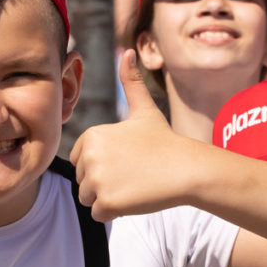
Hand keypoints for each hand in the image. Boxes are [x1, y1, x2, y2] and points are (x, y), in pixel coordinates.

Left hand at [70, 55, 208, 220]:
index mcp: (92, 135)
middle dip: (103, 182)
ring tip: (132, 185)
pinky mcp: (107, 202)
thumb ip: (131, 83)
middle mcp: (90, 156)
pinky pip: (98, 214)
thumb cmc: (165, 141)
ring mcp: (97, 180)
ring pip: (88, 198)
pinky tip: (134, 197)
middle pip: (82, 180)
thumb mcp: (145, 110)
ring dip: (107, 198)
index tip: (126, 160)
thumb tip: (128, 52)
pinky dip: (114, 212)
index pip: (79, 160)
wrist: (187, 169)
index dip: (102, 164)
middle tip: (132, 174)